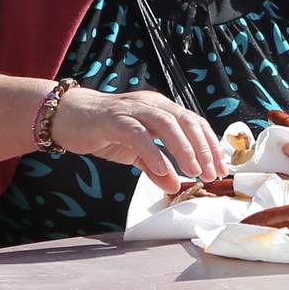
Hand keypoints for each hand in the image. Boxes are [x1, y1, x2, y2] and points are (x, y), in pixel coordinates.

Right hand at [48, 85, 229, 191]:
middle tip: (211, 174)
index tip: (221, 167)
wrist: (66, 117)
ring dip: (184, 149)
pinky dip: (153, 152)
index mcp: (160, 108)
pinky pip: (138, 134)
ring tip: (194, 172)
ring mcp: (132, 109)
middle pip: (186, 121)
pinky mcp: (113, 119)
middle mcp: (151, 103)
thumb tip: (174, 186)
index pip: (194, 122)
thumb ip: (154, 167)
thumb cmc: (103, 131)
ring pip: (167, 123)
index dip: (211, 144)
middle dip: (203, 148)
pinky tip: (163, 170)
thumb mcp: (134, 152)